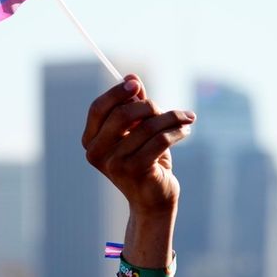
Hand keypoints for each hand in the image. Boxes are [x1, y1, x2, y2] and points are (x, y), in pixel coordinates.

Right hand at [81, 74, 194, 216]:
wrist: (153, 200)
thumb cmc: (145, 160)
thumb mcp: (137, 130)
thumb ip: (133, 104)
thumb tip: (131, 76)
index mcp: (91, 141)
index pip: (98, 109)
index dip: (116, 93)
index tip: (136, 84)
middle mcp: (96, 153)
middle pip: (121, 115)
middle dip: (147, 106)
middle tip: (164, 108)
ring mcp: (114, 164)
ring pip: (146, 127)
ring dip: (170, 118)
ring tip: (185, 118)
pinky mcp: (135, 171)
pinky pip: (159, 140)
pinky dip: (176, 131)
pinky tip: (186, 130)